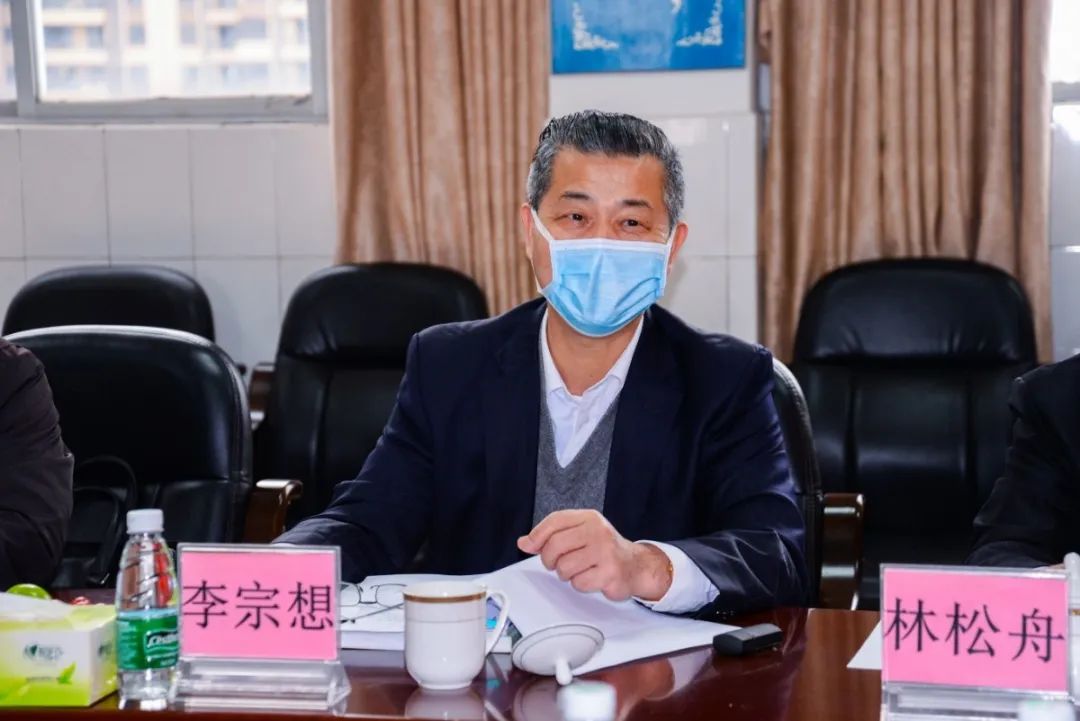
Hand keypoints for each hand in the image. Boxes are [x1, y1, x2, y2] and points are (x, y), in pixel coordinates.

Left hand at [517, 509, 672, 601]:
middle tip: (559, 562)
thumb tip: (525, 542)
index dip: (537, 535)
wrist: (636, 565)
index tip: (530, 546)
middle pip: (554, 545)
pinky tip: (592, 577)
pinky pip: (579, 583)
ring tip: (580, 569)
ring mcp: (605, 551)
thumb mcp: (580, 533)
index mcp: (589, 518)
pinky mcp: (610, 572)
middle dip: (550, 559)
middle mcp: (598, 531)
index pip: (554, 521)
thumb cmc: (604, 549)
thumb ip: (552, 535)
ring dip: (567, 574)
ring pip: (564, 567)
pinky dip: (581, 584)